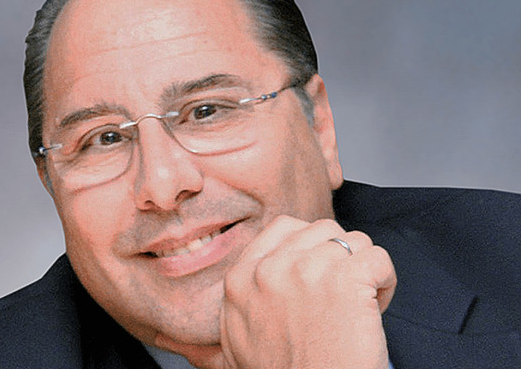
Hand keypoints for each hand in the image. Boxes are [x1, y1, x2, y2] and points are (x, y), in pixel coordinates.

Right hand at [156, 216, 396, 368]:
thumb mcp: (236, 342)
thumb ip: (231, 309)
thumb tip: (184, 319)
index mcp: (241, 279)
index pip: (284, 228)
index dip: (311, 248)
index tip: (319, 276)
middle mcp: (270, 268)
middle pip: (323, 230)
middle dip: (338, 258)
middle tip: (338, 297)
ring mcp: (308, 270)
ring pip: (355, 241)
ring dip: (363, 271)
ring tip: (356, 307)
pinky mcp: (346, 279)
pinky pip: (379, 257)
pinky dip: (385, 282)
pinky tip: (373, 309)